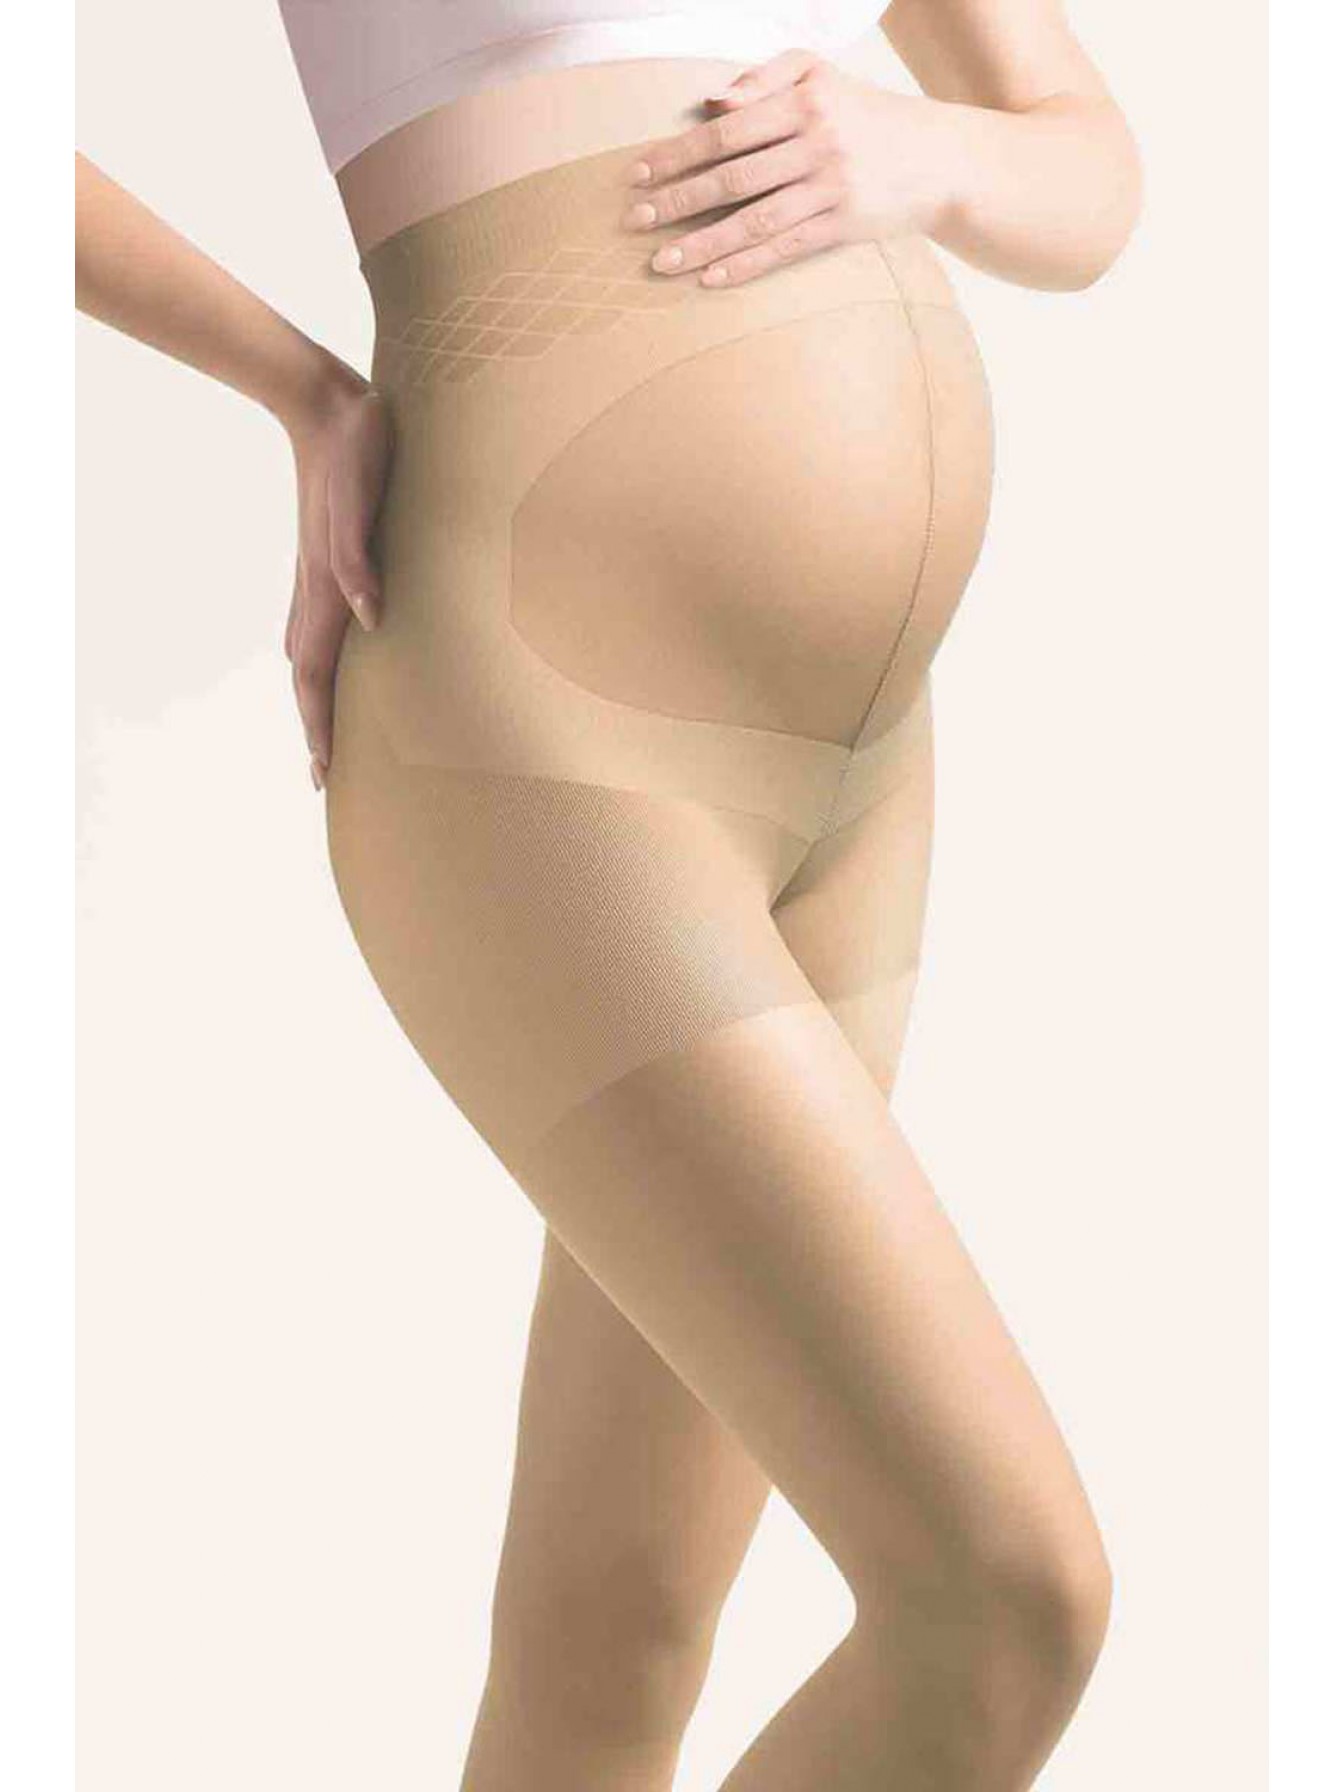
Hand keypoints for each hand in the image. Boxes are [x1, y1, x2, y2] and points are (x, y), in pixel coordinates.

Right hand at [282, 365, 392, 789]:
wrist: (334, 407)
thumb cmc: (358, 451)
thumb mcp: (361, 498)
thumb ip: (360, 557)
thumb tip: (370, 616)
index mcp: (325, 587)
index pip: (316, 674)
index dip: (321, 724)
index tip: (325, 769)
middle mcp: (319, 591)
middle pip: (311, 677)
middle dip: (319, 728)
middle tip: (327, 776)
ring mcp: (322, 578)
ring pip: (315, 656)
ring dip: (321, 700)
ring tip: (331, 737)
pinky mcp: (333, 564)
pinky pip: (327, 629)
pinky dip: (331, 663)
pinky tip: (348, 666)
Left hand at [622, 49, 961, 287]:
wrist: (940, 158)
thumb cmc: (868, 117)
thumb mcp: (823, 76)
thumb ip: (767, 77)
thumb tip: (714, 102)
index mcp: (803, 102)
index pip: (727, 130)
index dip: (677, 153)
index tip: (638, 174)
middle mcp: (816, 142)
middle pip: (732, 175)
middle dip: (678, 200)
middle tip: (635, 221)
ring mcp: (831, 187)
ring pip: (754, 218)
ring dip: (703, 244)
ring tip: (662, 264)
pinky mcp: (844, 224)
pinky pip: (785, 248)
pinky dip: (747, 264)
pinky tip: (712, 278)